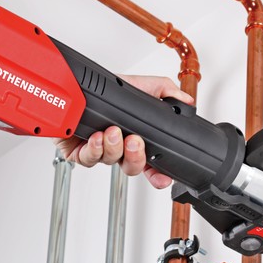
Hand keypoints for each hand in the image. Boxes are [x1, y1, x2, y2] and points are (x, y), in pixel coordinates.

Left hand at [52, 74, 194, 188]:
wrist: (75, 85)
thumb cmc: (106, 89)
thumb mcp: (143, 86)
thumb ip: (167, 92)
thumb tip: (186, 102)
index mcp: (135, 138)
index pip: (151, 164)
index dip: (158, 174)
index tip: (164, 177)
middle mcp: (118, 148)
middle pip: (132, 168)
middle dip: (136, 157)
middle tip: (135, 142)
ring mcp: (99, 152)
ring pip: (111, 162)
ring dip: (114, 147)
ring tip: (112, 131)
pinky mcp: (79, 153)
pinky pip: (88, 159)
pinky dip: (95, 148)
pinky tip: (97, 136)